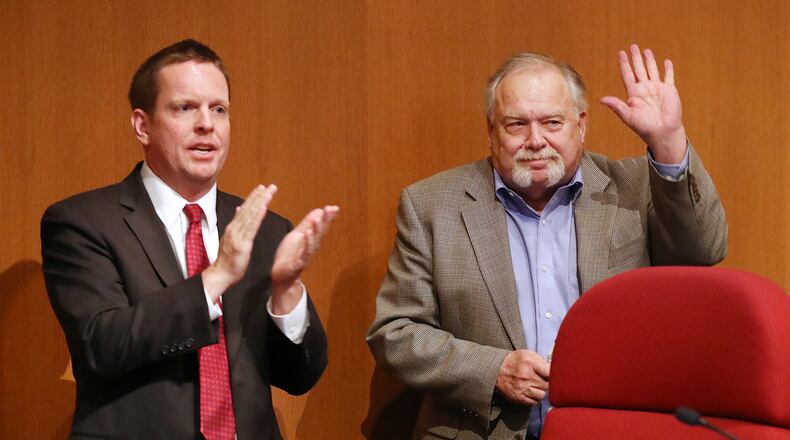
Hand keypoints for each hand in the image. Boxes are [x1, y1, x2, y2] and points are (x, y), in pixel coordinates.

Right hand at [202, 184, 277, 301]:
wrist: (221, 273)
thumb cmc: (228, 259)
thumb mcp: (231, 238)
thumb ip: (236, 223)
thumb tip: (239, 209)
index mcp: (234, 227)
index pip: (245, 209)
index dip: (254, 197)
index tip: (262, 187)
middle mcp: (235, 228)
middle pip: (248, 208)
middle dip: (260, 196)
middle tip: (270, 185)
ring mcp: (238, 235)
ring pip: (250, 215)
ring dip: (260, 202)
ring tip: (269, 192)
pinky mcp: (243, 244)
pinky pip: (251, 228)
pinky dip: (257, 217)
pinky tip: (263, 208)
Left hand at [270, 205, 339, 313]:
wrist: (281, 275)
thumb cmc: (289, 255)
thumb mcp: (297, 235)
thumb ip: (307, 223)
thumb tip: (319, 210)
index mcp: (311, 239)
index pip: (321, 226)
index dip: (328, 217)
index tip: (334, 207)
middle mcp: (311, 247)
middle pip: (321, 232)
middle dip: (326, 220)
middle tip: (331, 209)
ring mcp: (306, 255)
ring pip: (314, 241)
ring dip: (317, 230)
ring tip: (319, 218)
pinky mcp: (299, 263)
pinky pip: (305, 252)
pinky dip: (308, 243)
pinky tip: (308, 233)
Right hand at [495, 350, 549, 405]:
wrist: (496, 370)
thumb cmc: (515, 361)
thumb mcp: (528, 354)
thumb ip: (542, 360)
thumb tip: (556, 368)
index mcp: (529, 363)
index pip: (550, 372)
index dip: (554, 374)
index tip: (554, 374)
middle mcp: (525, 376)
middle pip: (547, 385)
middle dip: (546, 382)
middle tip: (542, 379)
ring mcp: (521, 388)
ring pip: (542, 395)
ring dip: (541, 391)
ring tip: (536, 386)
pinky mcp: (518, 398)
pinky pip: (534, 403)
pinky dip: (534, 398)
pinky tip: (531, 392)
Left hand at [601, 44, 686, 162]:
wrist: (662, 132)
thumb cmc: (644, 127)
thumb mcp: (628, 116)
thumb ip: (617, 106)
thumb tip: (601, 99)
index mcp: (633, 94)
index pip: (627, 75)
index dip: (624, 64)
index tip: (621, 53)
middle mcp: (644, 89)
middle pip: (639, 69)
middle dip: (635, 58)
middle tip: (632, 46)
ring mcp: (657, 89)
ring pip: (652, 70)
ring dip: (649, 60)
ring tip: (646, 50)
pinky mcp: (669, 91)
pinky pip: (669, 77)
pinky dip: (668, 69)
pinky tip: (666, 61)